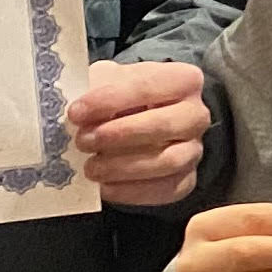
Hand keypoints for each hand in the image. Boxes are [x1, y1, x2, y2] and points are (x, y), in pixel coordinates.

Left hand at [70, 60, 210, 206]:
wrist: (143, 121)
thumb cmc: (125, 97)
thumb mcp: (112, 79)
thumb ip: (98, 88)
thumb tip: (78, 113)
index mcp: (183, 80)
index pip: (148, 86)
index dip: (109, 100)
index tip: (76, 113)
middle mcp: (196, 115)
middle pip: (162, 125)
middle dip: (118, 135)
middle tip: (83, 141)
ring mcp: (194, 150)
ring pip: (166, 161)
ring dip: (122, 166)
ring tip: (91, 167)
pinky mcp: (186, 180)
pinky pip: (164, 190)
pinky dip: (130, 191)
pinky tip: (104, 186)